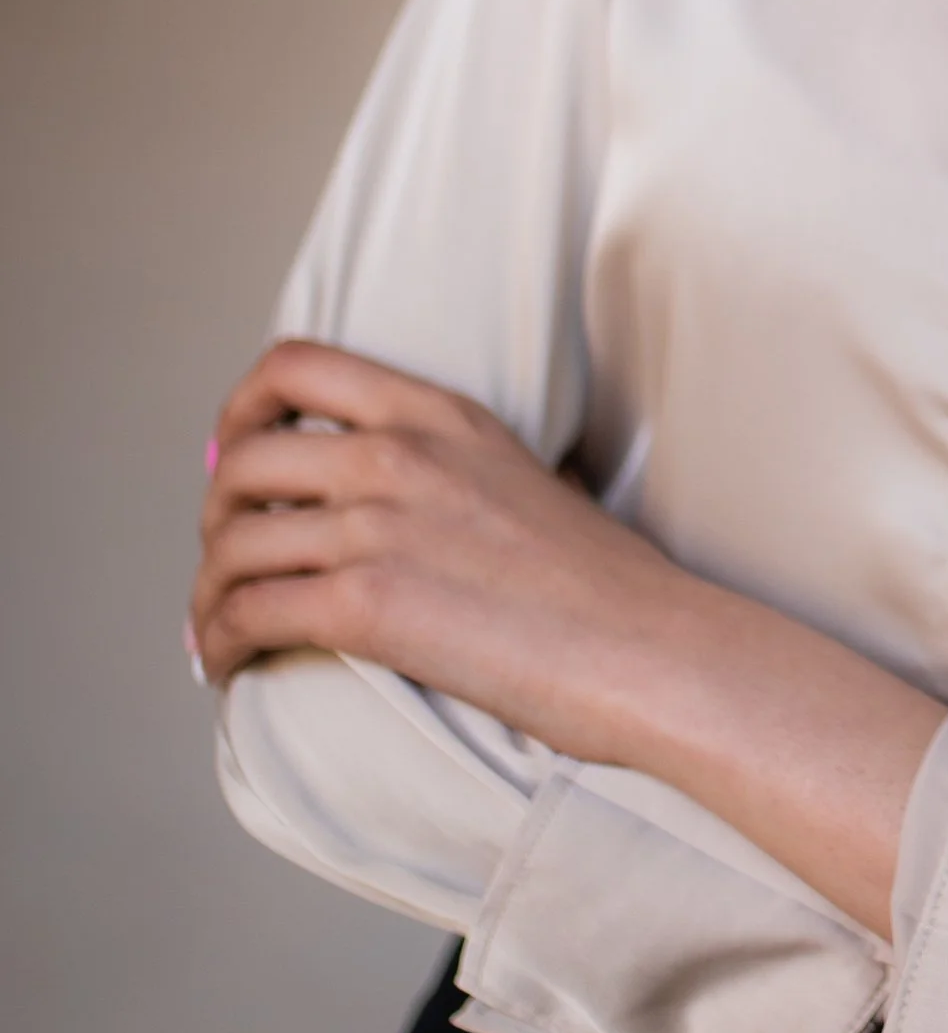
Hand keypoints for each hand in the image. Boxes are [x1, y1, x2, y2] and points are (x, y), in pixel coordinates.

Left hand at [191, 340, 940, 937]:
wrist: (654, 650)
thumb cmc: (609, 589)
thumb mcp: (526, 483)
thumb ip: (451, 473)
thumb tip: (390, 509)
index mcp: (439, 414)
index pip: (296, 366)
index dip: (240, 410)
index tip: (232, 457)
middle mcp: (398, 454)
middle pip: (242, 461)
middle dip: (215, 519)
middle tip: (227, 564)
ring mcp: (379, 525)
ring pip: (232, 544)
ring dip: (209, 594)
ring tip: (219, 630)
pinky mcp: (368, 605)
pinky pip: (247, 613)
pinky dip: (219, 642)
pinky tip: (230, 666)